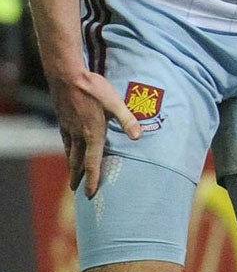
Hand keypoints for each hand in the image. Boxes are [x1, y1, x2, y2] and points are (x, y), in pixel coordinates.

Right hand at [53, 69, 141, 196]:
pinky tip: (68, 151)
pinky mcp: (63, 121)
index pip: (92, 163)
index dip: (92, 180)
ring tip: (72, 177)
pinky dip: (67, 151)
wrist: (66, 76)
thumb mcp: (115, 103)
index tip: (90, 194)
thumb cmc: (94, 89)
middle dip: (78, 178)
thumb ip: (127, 120)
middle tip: (76, 192)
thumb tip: (139, 136)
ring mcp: (68, 128)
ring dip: (72, 167)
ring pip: (69, 153)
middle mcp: (78, 135)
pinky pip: (65, 142)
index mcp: (92, 134)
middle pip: (78, 162)